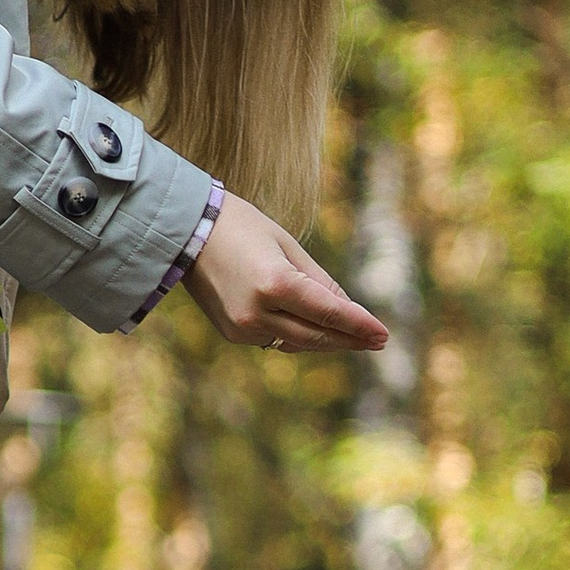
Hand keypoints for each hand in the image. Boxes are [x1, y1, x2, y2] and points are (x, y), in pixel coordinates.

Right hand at [185, 193, 387, 354]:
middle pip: (316, 335)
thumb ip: (319, 282)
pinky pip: (275, 340)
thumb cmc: (241, 227)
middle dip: (349, 339)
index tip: (384, 334)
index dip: (359, 325)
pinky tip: (314, 330)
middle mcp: (258, 312)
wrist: (186, 232)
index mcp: (275, 284)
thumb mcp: (288, 246)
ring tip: (353, 338)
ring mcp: (242, 327)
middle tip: (377, 342)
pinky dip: (297, 336)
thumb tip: (348, 311)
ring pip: (297, 343)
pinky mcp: (232, 333)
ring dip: (326, 340)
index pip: (328, 312)